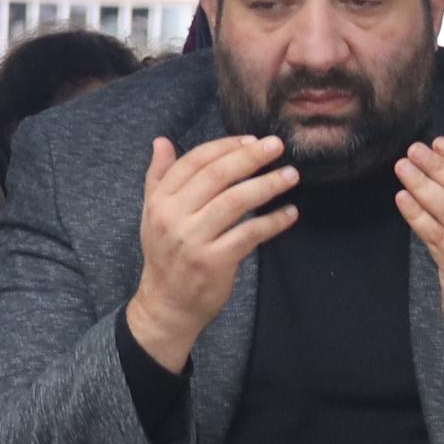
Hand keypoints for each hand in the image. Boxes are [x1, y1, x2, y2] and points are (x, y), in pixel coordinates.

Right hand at [124, 133, 297, 371]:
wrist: (166, 304)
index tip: (251, 140)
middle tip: (277, 146)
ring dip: (267, 185)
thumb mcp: (153, 214)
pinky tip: (290, 214)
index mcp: (159, 201)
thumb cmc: (165, 255)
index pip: (193, 162)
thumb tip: (162, 141)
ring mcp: (194, 239)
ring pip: (235, 201)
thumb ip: (158, 177)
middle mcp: (173, 216)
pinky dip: (273, 222)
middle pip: (216, 175)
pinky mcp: (215, 260)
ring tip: (291, 175)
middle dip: (250, 157)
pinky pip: (250, 234)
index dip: (225, 147)